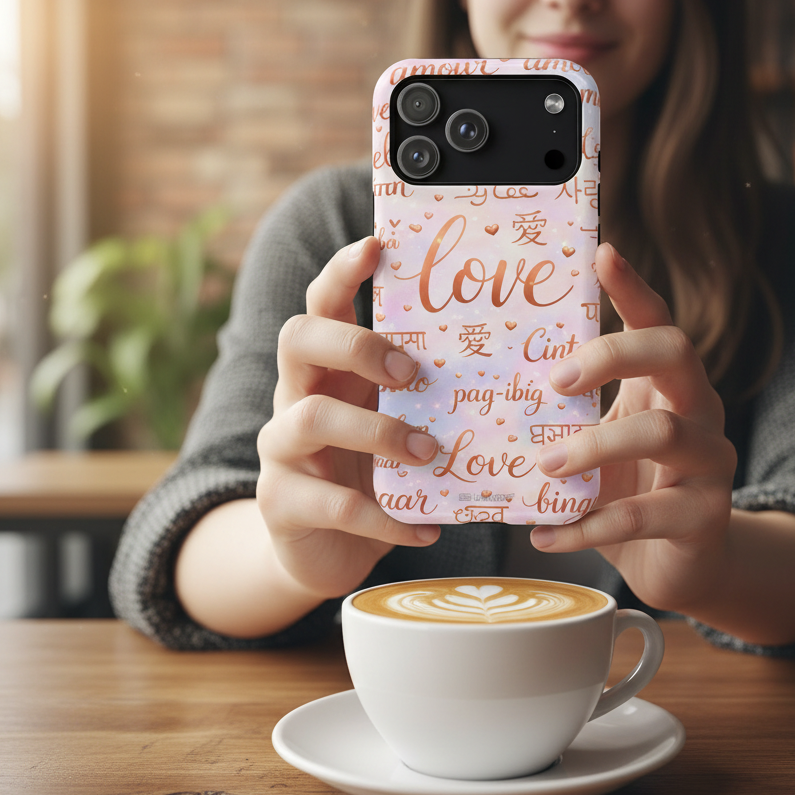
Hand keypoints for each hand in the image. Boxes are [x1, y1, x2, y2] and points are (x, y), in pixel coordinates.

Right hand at [255, 236, 440, 599]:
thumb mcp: (395, 422)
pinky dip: (385, 518)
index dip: (340, 272)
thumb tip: (514, 363)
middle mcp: (293, 396)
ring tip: (428, 452)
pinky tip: (426, 529)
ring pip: (308, 419)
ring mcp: (280, 450)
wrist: (324, 548)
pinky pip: (333, 505)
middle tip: (411, 372)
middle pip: (296, 340)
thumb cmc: (372, 470)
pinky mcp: (283, 503)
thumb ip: (425, 395)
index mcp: (326, 368)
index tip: (375, 246)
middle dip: (355, 346)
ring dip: (376, 432)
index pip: (320, 304)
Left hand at [530, 242, 737, 614]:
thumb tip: (478, 396)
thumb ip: (562, 420)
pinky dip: (587, 526)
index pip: (655, 320)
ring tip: (544, 466)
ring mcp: (711, 460)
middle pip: (675, 352)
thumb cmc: (625, 489)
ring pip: (663, 431)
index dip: (632, 286)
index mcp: (665, 383)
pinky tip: (546, 536)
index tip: (602, 253)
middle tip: (555, 381)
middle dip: (612, 355)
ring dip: (593, 446)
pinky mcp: (706, 515)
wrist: (677, 564)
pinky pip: (646, 514)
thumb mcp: (594, 444)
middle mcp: (698, 409)